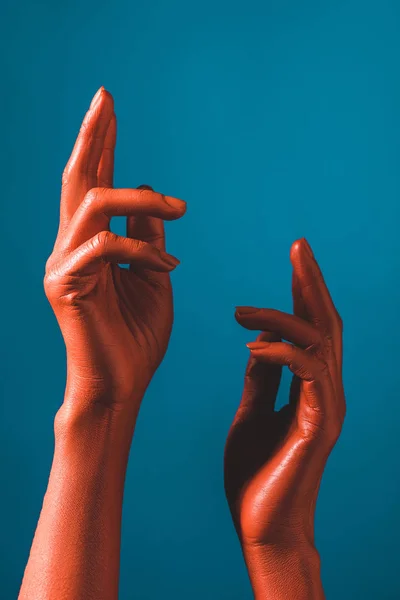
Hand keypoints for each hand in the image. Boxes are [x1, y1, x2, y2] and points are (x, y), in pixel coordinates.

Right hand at [44, 87, 185, 415]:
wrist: (122, 385)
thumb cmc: (137, 337)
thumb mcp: (154, 276)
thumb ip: (148, 236)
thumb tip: (147, 193)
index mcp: (93, 244)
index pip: (96, 184)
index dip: (102, 144)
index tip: (109, 106)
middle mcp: (71, 247)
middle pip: (78, 179)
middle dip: (93, 136)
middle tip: (106, 96)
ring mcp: (64, 264)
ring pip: (92, 204)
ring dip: (140, 197)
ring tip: (179, 207)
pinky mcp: (66, 285)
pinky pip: (103, 246)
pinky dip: (141, 249)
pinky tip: (167, 265)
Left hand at [224, 238, 344, 596]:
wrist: (262, 527)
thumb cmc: (256, 474)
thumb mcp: (251, 413)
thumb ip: (260, 379)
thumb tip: (260, 344)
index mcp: (310, 387)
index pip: (311, 328)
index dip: (304, 291)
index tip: (295, 258)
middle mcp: (326, 391)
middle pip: (326, 324)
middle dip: (312, 283)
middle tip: (298, 247)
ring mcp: (327, 407)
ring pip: (320, 343)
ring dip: (284, 318)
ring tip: (243, 312)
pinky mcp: (319, 426)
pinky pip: (307, 374)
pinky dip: (281, 352)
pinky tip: (252, 344)